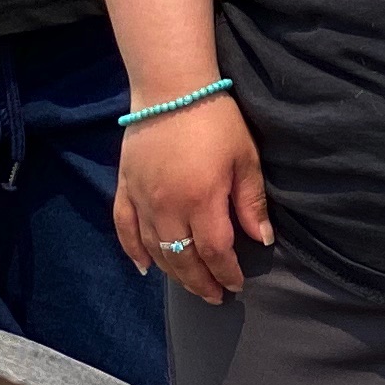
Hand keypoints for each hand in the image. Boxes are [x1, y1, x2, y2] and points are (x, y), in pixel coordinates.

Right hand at [113, 96, 271, 302]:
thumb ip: (250, 202)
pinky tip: (144, 268)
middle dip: (200, 282)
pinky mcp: (125, 188)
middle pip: (182, 259)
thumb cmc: (216, 119)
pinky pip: (124, 230)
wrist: (171, 88)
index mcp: (201, 200)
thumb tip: (261, 240)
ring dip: (172, 273)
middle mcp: (166, 208)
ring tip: (190, 284)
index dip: (226, 273)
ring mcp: (141, 200)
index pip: (214, 251)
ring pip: (154, 250)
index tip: (236, 286)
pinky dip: (133, 252)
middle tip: (214, 296)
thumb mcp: (244, 158)